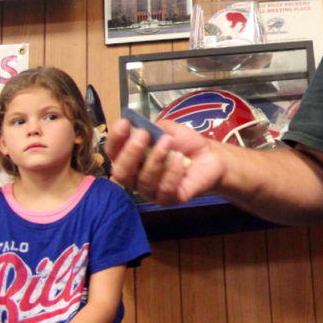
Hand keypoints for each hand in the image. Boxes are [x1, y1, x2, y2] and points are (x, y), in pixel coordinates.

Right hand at [107, 118, 225, 205]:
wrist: (210, 156)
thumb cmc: (184, 143)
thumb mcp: (167, 129)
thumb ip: (151, 127)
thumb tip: (135, 124)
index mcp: (130, 159)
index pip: (113, 152)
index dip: (115, 139)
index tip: (125, 123)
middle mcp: (135, 177)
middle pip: (121, 173)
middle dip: (130, 152)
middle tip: (144, 135)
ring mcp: (151, 191)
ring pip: (144, 181)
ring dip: (155, 159)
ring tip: (168, 142)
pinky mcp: (169, 199)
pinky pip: (165, 190)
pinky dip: (171, 173)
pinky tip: (180, 159)